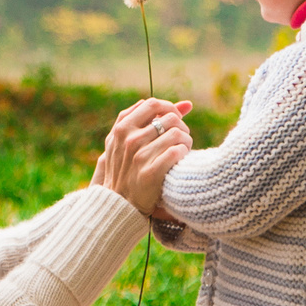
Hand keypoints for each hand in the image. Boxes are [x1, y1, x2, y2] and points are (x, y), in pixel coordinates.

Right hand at [93, 97, 192, 214]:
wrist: (118, 201)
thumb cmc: (126, 167)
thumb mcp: (126, 139)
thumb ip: (150, 118)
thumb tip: (188, 104)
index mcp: (122, 128)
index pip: (152, 104)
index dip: (169, 108)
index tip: (174, 119)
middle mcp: (129, 140)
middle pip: (169, 118)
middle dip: (181, 126)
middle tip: (181, 137)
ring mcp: (139, 156)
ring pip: (177, 134)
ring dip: (186, 141)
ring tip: (183, 149)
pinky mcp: (150, 173)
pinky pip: (176, 152)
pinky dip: (183, 153)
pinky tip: (180, 159)